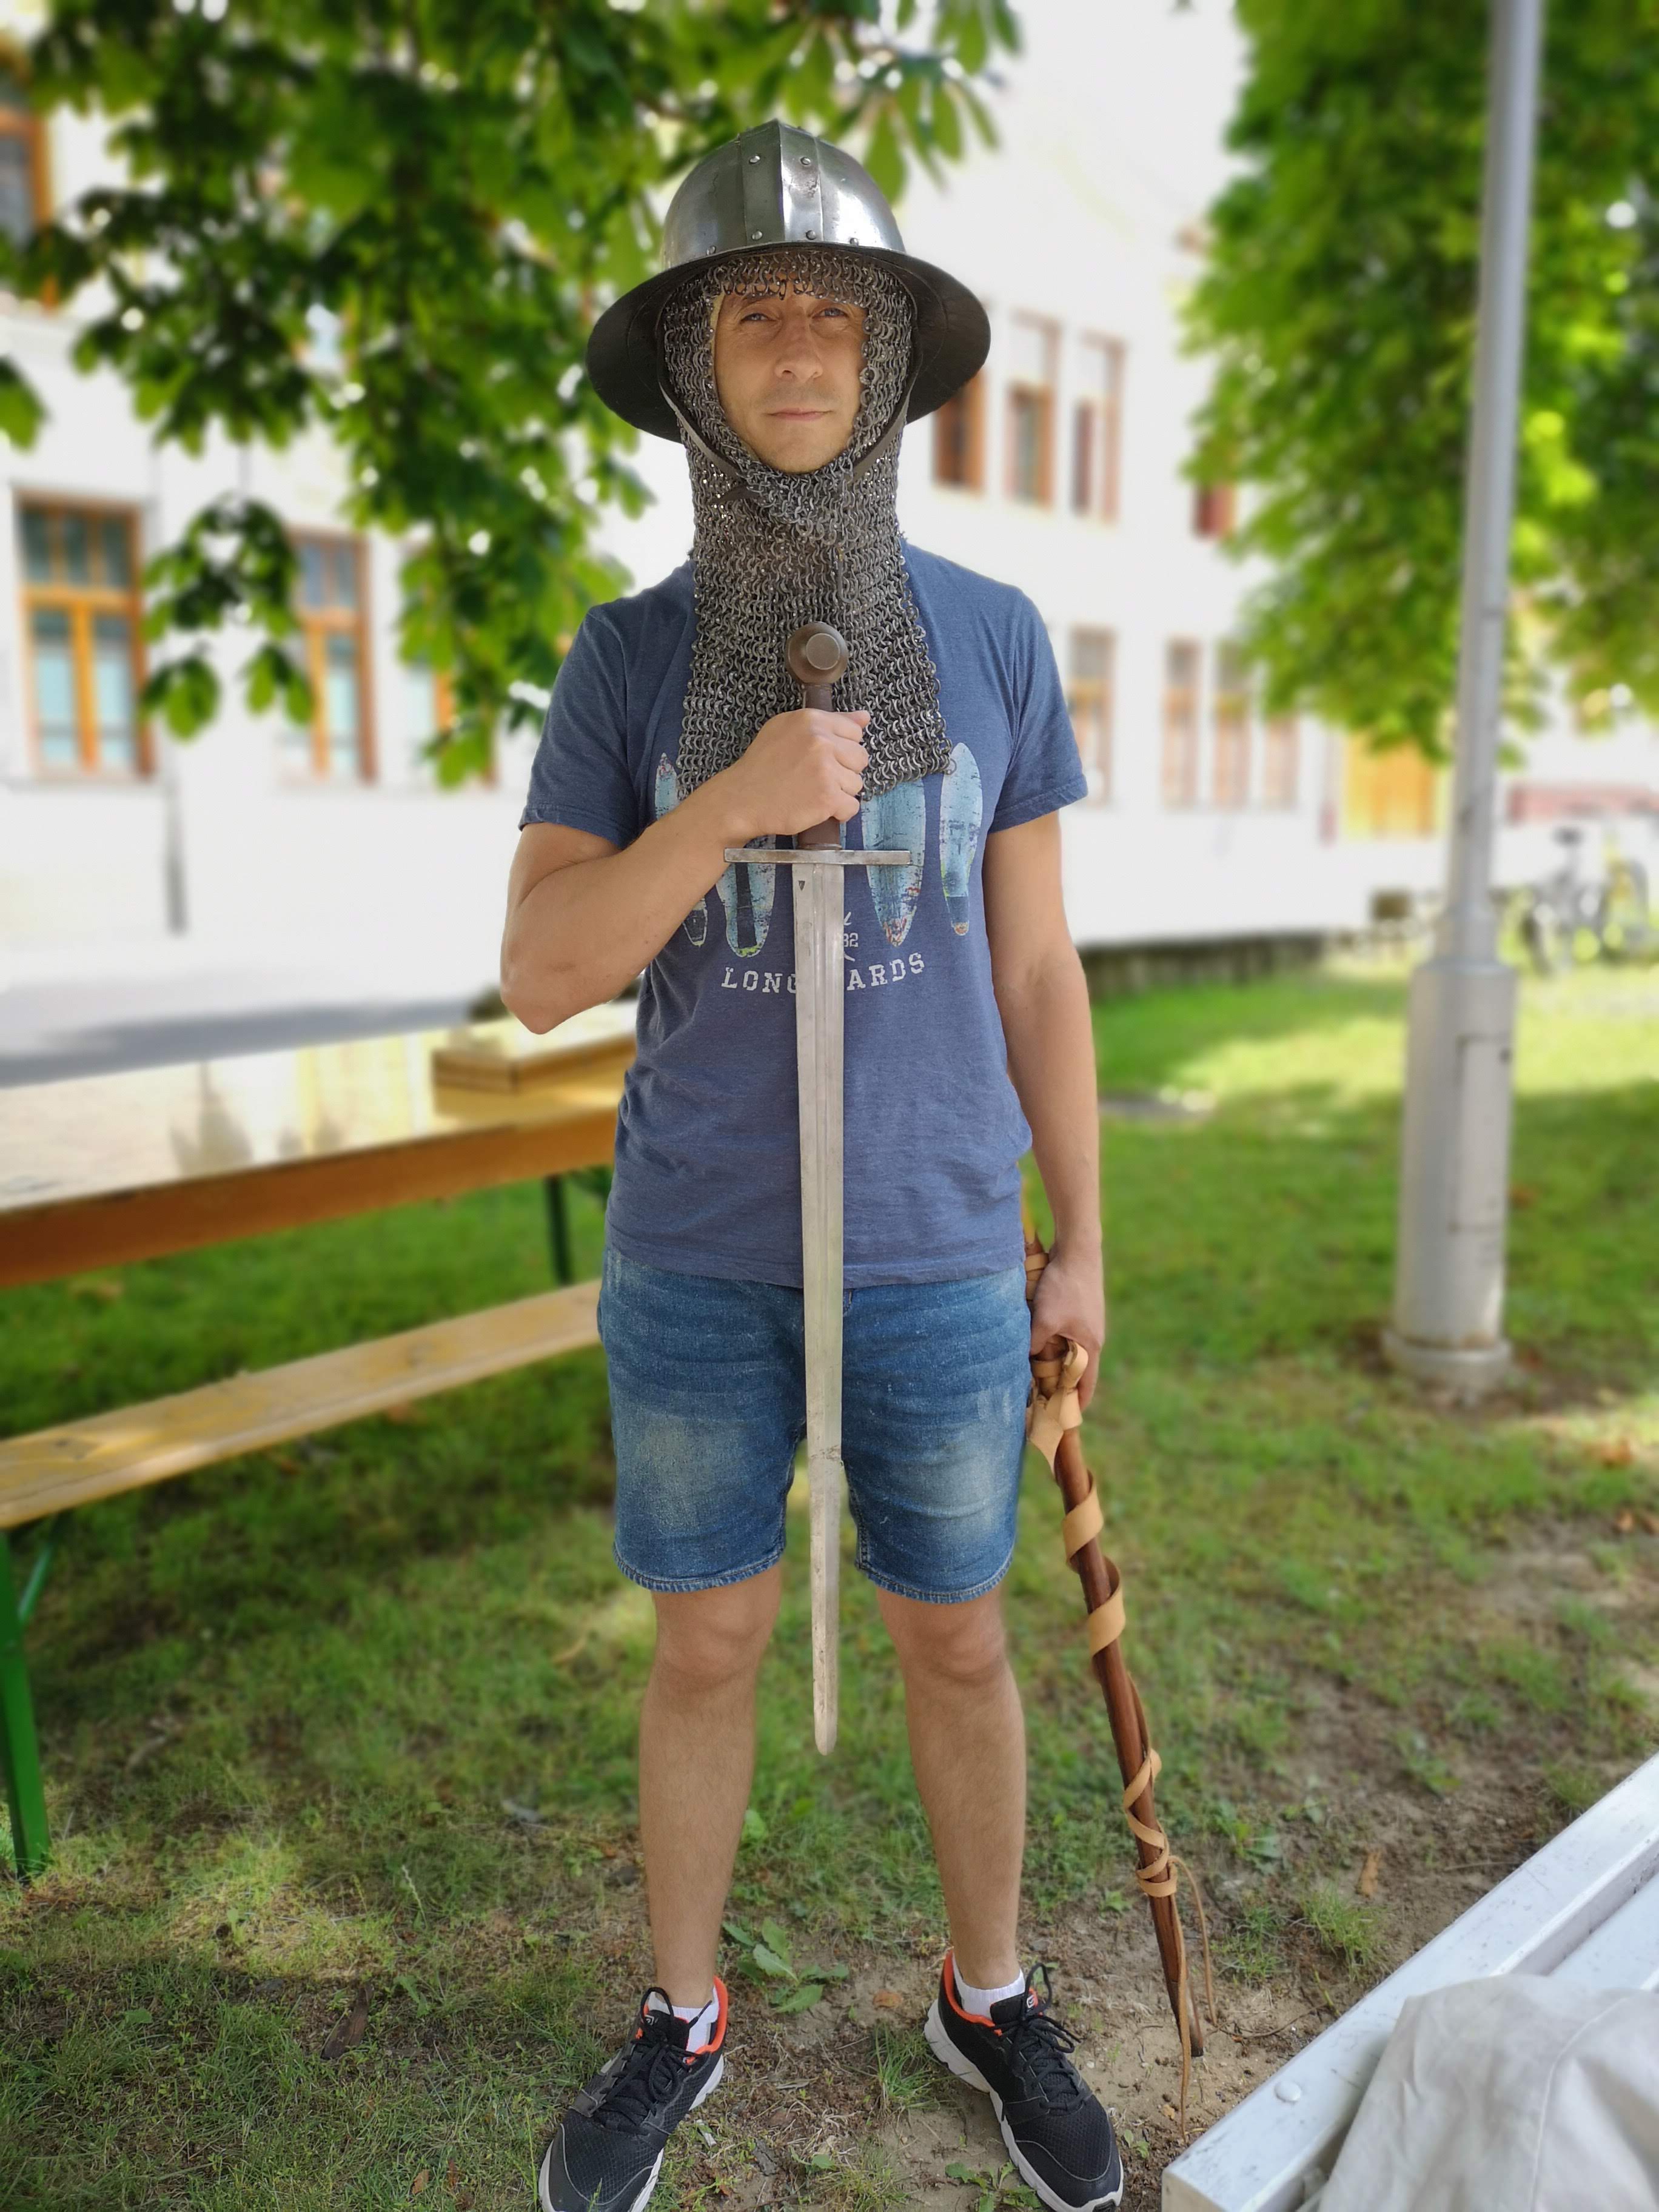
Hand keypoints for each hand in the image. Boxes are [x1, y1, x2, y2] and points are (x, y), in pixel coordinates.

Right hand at [719, 708, 869, 840]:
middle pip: (860, 758)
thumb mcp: (786, 729)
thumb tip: (864, 718)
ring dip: (840, 792)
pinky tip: (818, 808)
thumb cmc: (762, 766)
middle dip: (843, 771)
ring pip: (856, 783)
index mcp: (811, 720)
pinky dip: (839, 812)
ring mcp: (825, 770)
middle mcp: (821, 741)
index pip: (854, 732)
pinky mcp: (827, 797)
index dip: (841, 749)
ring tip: (813, 793)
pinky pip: (852, 806)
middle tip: (817, 778)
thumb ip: (828, 721)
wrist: (741, 799)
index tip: (823, 759)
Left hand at [1029, 1246, 1106, 1410]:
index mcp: (1091, 1346)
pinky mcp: (1076, 1308)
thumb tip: (1024, 1360)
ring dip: (1052, 1361)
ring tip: (1032, 1371)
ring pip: (1067, 1350)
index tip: (1063, 1420)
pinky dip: (1051, 1342)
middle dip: (1059, 1384)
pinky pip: (1063, 1333)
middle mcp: (1091, 1337)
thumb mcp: (1045, 1320)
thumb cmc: (1064, 1286)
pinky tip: (1034, 1339)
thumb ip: (1034, 1344)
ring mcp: (1085, 1322)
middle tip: (1039, 1397)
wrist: (1076, 1249)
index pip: (1086, 1385)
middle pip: (1075, 1369)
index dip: (1075, 1404)